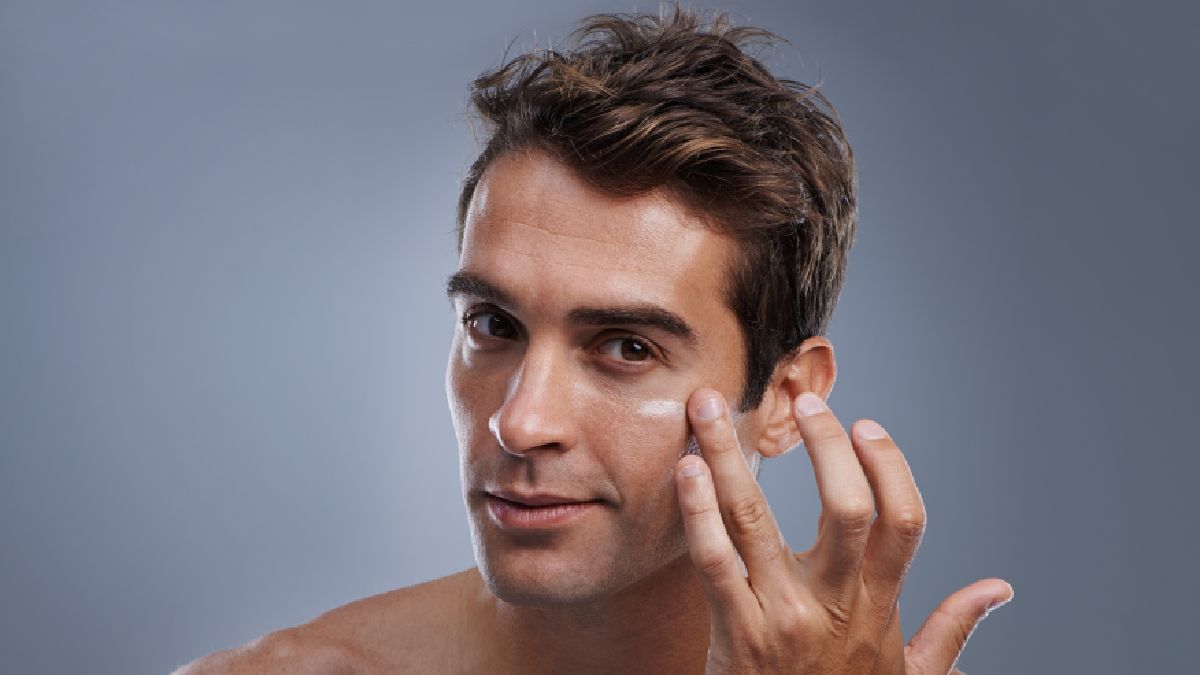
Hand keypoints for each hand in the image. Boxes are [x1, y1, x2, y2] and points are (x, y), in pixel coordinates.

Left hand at [674, 389, 1011, 673]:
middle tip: (802, 401)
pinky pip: (712, 562)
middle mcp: (836, 606)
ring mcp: (782, 619)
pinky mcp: (735, 636)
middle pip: (845, 508)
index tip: (866, 425)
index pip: (903, 521)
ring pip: (756, 519)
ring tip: (710, 408)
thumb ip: (952, 630)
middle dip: (824, 447)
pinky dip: (697, 511)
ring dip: (730, 457)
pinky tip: (686, 470)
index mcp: (880, 607)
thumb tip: (998, 589)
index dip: (890, 466)